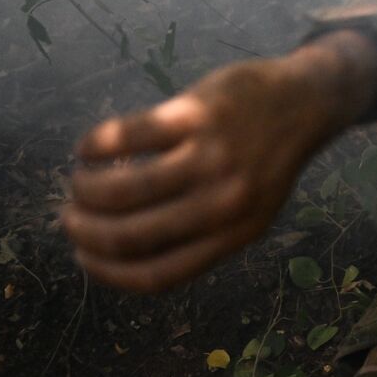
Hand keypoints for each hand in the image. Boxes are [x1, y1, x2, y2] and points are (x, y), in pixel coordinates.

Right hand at [61, 32, 376, 292]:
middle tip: (70, 217)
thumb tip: (122, 257)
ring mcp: (212, 157)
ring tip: (79, 183)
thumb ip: (200, 236)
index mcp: (235, 235)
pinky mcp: (199, 114)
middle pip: (131, 234)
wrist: (306, 102)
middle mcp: (224, 202)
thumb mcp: (249, 212)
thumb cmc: (264, 161)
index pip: (158, 274)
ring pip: (123, 188)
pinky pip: (128, 135)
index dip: (108, 272)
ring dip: (85, 190)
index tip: (83, 258)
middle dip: (85, 231)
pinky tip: (89, 148)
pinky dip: (95, 145)